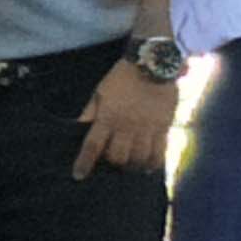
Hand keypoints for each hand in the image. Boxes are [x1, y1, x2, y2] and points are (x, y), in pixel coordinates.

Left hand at [72, 58, 176, 176]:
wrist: (151, 65)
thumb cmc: (121, 78)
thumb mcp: (100, 92)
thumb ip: (89, 112)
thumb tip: (77, 127)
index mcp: (107, 117)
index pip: (92, 146)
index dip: (84, 163)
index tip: (78, 176)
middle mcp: (126, 126)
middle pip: (117, 157)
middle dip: (111, 163)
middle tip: (111, 162)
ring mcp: (146, 128)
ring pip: (137, 158)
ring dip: (131, 166)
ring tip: (129, 166)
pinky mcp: (163, 128)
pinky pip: (159, 153)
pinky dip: (152, 164)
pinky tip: (147, 168)